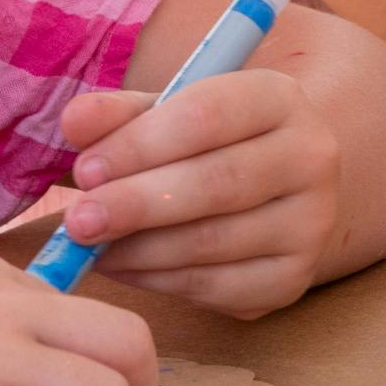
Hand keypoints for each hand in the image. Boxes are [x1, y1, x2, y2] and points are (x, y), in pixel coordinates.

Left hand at [55, 68, 343, 317]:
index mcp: (279, 98)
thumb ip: (119, 114)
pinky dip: (158, 281)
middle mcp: (311, 157)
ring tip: (89, 247)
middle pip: (217, 184)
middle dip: (136, 205)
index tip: (85, 170)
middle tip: (78, 222)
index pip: (207, 116)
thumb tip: (74, 123)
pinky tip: (121, 267)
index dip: (139, 145)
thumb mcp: (166, 112)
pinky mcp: (293, 278)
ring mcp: (311, 223)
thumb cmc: (205, 142)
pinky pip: (216, 287)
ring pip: (214, 242)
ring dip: (140, 249)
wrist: (273, 187)